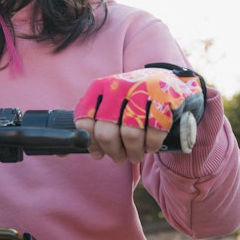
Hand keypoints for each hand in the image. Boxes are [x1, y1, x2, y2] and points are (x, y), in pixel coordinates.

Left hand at [74, 66, 204, 163]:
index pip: (85, 123)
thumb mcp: (109, 104)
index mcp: (100, 87)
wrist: (169, 82)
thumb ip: (92, 124)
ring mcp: (142, 89)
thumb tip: (70, 152)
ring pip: (130, 135)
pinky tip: (151, 146)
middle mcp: (118, 86)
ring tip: (136, 155)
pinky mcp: (164, 97)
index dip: (92, 144)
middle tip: (120, 157)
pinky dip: (152, 145)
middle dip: (113, 152)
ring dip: (133, 152)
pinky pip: (154, 132)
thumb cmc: (132, 101)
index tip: (100, 153)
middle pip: (106, 132)